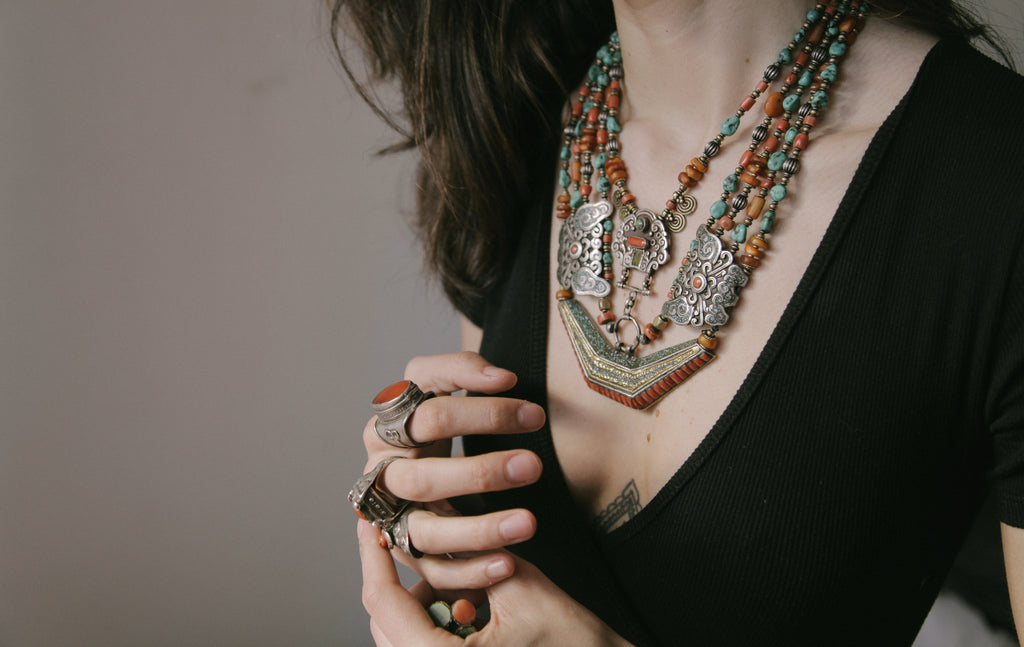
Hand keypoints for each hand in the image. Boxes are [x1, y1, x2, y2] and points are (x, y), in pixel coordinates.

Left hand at [358, 520, 632, 645]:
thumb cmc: (576, 645)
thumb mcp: (520, 587)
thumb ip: (472, 557)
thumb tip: (434, 520)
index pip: (383, 602)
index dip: (373, 556)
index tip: (369, 524)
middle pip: (387, 622)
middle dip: (398, 579)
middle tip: (408, 539)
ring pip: (404, 636)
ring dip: (420, 603)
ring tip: (451, 576)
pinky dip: (436, 624)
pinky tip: (467, 605)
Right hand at [361, 351, 545, 588]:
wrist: (408, 457)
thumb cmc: (429, 419)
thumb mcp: (436, 384)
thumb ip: (463, 370)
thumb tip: (502, 378)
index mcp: (386, 428)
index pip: (430, 417)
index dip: (482, 414)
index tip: (534, 415)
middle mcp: (382, 476)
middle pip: (422, 480)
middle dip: (480, 473)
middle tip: (534, 466)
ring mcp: (390, 520)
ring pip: (426, 533)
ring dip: (479, 530)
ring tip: (528, 523)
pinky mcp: (406, 554)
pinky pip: (435, 571)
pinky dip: (472, 570)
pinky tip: (510, 563)